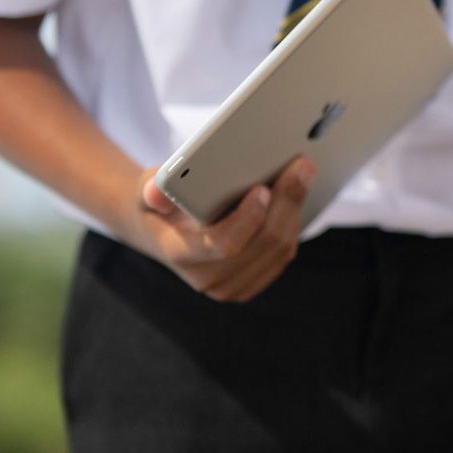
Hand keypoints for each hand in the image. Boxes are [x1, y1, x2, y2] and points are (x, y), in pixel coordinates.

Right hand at [121, 156, 314, 301]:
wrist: (165, 234)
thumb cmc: (162, 205)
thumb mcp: (149, 189)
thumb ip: (155, 188)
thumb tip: (156, 191)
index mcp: (182, 255)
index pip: (223, 244)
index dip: (247, 218)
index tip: (263, 189)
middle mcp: (208, 278)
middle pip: (263, 244)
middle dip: (287, 202)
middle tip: (302, 166)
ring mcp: (232, 286)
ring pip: (280, 249)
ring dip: (295, 210)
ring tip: (303, 174)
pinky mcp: (252, 283)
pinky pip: (283, 254)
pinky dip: (293, 222)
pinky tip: (296, 195)